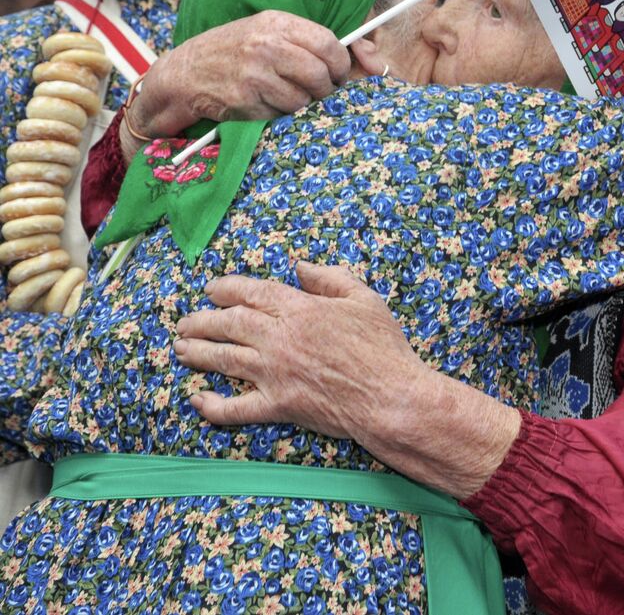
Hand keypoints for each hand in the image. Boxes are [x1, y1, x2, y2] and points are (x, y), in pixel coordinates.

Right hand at [121, 11, 349, 158]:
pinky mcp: (245, 101)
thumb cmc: (233, 50)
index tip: (339, 73)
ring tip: (288, 97)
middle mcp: (266, 46)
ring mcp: (254, 75)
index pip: (327, 44)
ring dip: (302, 104)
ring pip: (302, 100)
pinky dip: (279, 114)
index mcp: (276, 23)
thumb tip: (350, 55)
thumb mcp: (265, 30)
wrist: (186, 71)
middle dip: (325, 89)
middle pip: (319, 75)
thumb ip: (301, 39)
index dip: (340, 64)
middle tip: (320, 92)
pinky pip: (280, 115)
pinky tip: (265, 104)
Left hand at [174, 262, 519, 498]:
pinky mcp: (278, 406)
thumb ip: (329, 277)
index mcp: (300, 308)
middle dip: (201, 320)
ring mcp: (275, 373)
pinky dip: (213, 405)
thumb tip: (299, 266)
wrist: (392, 398)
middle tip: (185, 322)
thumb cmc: (384, 347)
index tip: (210, 290)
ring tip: (180, 348)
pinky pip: (236, 408)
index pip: (251, 292)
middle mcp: (280, 338)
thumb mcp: (363, 298)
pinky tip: (197, 400)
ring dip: (198, 352)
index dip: (225, 289)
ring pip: (224, 359)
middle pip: (229, 324)